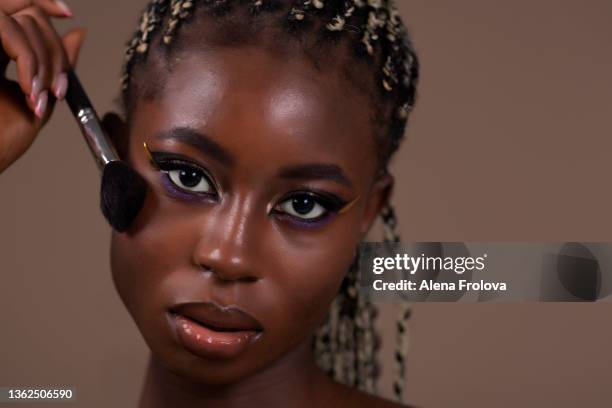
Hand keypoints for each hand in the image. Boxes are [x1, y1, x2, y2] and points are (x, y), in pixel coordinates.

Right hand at [0, 0, 84, 172]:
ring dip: (45, 59)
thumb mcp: (41, 96)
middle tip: (58, 89)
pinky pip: (8, 30)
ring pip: (23, 21)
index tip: (70, 19)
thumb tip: (79, 33)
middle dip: (56, 51)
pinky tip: (29, 89)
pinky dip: (28, 59)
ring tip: (42, 96)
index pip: (30, 15)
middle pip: (31, 15)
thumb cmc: (4, 138)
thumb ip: (57, 66)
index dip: (50, 13)